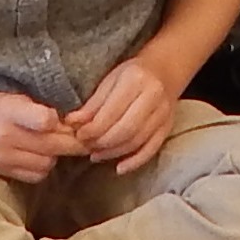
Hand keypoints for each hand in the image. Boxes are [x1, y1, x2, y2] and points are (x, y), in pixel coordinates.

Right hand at [0, 90, 77, 179]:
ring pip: (46, 164)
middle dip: (72, 143)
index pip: (45, 120)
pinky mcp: (3, 172)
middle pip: (51, 146)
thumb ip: (38, 111)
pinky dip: (43, 168)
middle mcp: (6, 137)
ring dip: (56, 156)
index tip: (68, 120)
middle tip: (83, 139)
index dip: (61, 122)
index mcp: (9, 111)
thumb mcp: (12, 98)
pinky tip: (41, 157)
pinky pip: (35, 176)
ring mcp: (4, 158)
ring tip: (55, 146)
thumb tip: (69, 126)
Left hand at [66, 54, 177, 175]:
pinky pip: (151, 149)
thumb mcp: (110, 80)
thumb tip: (72, 123)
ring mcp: (163, 114)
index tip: (79, 135)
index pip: (111, 112)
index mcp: (135, 80)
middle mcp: (152, 96)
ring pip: (136, 141)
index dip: (92, 128)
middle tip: (87, 146)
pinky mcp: (167, 127)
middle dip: (102, 142)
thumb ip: (93, 103)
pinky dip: (135, 162)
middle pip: (125, 129)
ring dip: (113, 153)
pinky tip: (119, 168)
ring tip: (96, 155)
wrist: (165, 71)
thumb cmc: (133, 74)